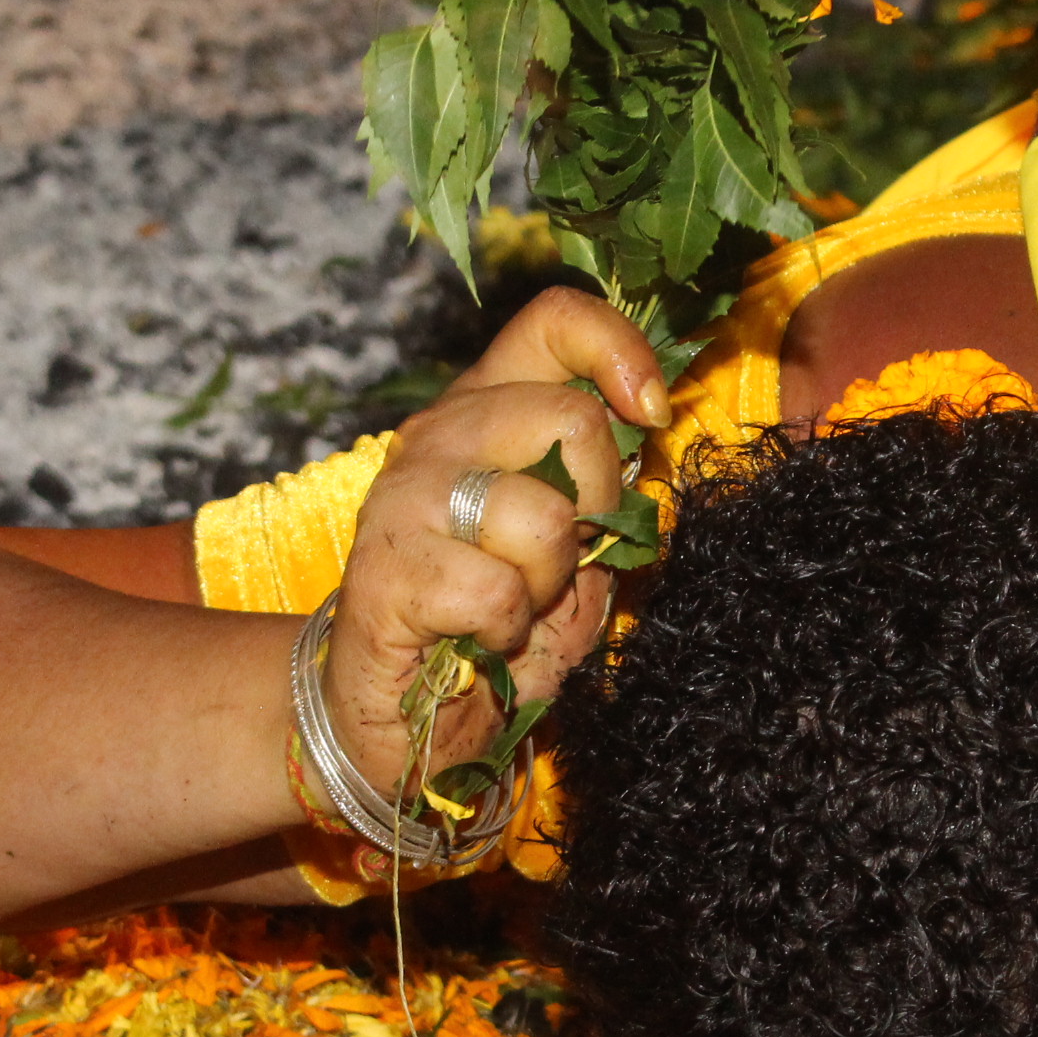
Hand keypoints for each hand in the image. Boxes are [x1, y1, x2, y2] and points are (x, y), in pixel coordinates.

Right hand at [320, 289, 665, 808]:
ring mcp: (405, 498)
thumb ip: (603, 491)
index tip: (652, 415)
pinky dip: (505, 630)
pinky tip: (477, 638)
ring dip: (549, 581)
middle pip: (570, 418)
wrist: (397, 715)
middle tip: (565, 559)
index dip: (620, 351)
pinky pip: (495, 591)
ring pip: (543, 514)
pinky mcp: (385, 571)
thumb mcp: (570, 550)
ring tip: (514, 606)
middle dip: (600, 507)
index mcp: (487, 408)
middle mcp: (439, 435)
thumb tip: (643, 434)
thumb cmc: (490, 625)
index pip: (555, 321)